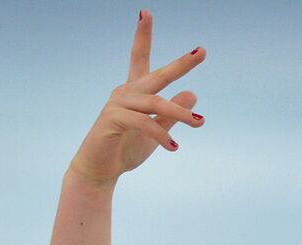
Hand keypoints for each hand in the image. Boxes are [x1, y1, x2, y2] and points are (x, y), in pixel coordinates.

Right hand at [67, 11, 205, 187]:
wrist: (100, 171)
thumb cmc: (125, 150)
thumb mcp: (157, 131)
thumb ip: (171, 114)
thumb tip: (192, 93)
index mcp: (134, 92)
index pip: (139, 58)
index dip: (142, 36)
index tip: (145, 12)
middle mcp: (125, 92)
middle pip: (156, 74)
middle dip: (180, 64)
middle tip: (202, 52)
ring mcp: (117, 104)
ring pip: (156, 102)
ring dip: (180, 114)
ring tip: (200, 123)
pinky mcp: (113, 120)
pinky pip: (143, 122)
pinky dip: (160, 134)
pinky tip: (173, 148)